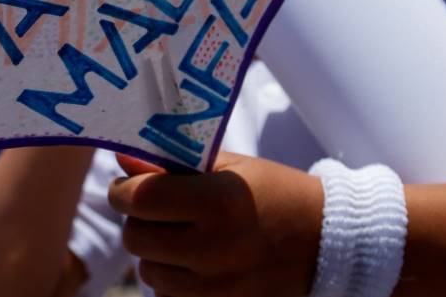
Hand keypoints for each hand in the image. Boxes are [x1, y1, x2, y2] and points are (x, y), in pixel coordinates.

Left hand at [108, 152, 322, 296]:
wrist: (323, 240)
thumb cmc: (270, 192)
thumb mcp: (225, 167)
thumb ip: (169, 165)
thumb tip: (122, 163)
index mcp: (218, 201)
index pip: (137, 198)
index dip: (123, 190)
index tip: (128, 186)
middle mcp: (215, 248)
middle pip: (135, 237)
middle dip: (137, 220)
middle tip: (157, 210)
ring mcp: (219, 286)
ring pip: (147, 271)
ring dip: (154, 252)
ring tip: (180, 235)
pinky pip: (168, 296)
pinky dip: (172, 280)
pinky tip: (193, 262)